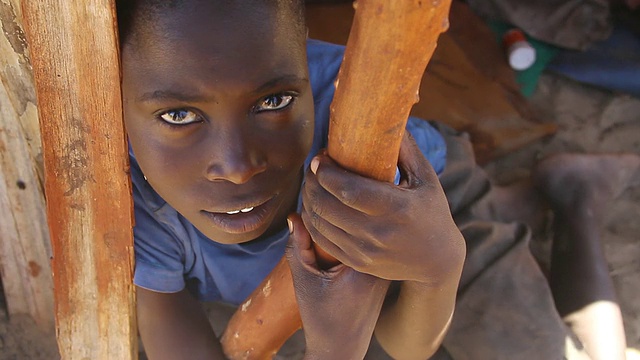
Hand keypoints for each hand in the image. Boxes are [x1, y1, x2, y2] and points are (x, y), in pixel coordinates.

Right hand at [285, 214, 389, 358]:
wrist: (341, 349)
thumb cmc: (322, 319)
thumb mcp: (305, 281)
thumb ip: (297, 247)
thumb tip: (294, 215)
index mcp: (366, 265)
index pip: (348, 222)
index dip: (326, 213)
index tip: (312, 213)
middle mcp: (385, 265)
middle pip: (363, 225)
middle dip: (340, 218)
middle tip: (321, 222)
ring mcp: (389, 269)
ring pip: (369, 235)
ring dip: (350, 229)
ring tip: (330, 234)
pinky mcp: (387, 274)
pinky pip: (372, 247)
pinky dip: (356, 243)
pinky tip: (339, 252)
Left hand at [301, 132, 464, 284]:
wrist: (437, 261)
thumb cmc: (432, 212)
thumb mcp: (426, 179)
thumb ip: (406, 150)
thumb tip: (390, 118)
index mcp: (396, 208)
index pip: (347, 190)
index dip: (326, 173)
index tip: (320, 158)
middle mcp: (378, 232)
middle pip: (328, 206)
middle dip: (313, 183)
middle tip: (314, 168)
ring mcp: (365, 251)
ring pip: (320, 223)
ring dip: (308, 200)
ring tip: (312, 183)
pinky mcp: (357, 262)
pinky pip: (322, 241)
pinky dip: (311, 221)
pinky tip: (313, 206)